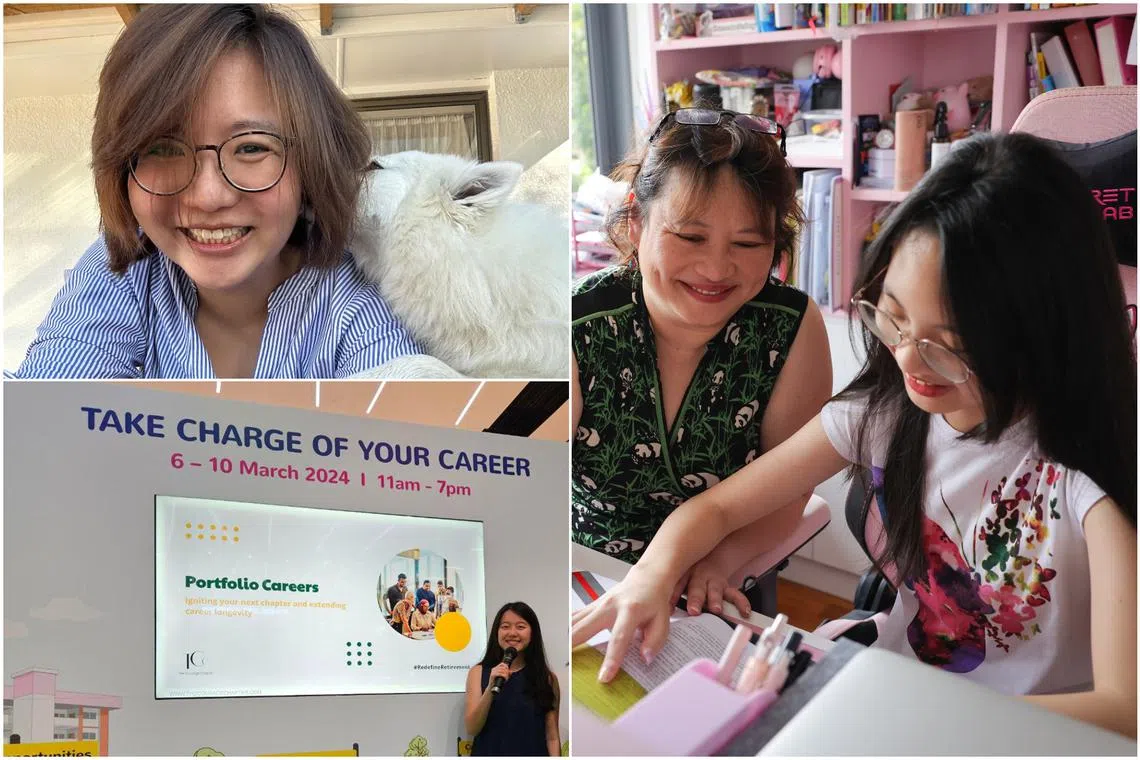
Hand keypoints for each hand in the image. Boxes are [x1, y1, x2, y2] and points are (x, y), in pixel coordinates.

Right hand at [487, 663, 511, 688]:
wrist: (491, 688)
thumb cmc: (497, 683)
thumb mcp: (502, 677)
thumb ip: (506, 674)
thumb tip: (511, 672)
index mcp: (495, 668)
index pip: (502, 664)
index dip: (506, 666)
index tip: (508, 670)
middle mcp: (494, 669)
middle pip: (502, 667)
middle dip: (507, 671)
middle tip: (508, 676)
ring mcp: (493, 672)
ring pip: (502, 670)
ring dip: (506, 674)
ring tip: (507, 678)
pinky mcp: (492, 675)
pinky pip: (499, 674)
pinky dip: (503, 676)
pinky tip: (505, 678)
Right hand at [571, 565, 673, 682]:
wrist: (646, 579)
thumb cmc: (653, 601)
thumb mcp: (663, 621)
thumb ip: (655, 641)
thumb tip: (645, 659)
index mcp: (630, 611)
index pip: (618, 639)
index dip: (611, 659)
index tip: (604, 676)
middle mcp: (610, 606)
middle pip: (586, 627)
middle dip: (573, 646)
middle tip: (566, 665)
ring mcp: (598, 604)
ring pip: (575, 621)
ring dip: (566, 638)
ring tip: (559, 655)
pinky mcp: (593, 605)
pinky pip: (575, 617)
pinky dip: (567, 628)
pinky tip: (560, 640)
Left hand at [676, 556, 751, 617]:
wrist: (711, 553)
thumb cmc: (691, 571)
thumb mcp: (679, 577)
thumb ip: (672, 593)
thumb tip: (664, 611)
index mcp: (685, 574)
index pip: (677, 584)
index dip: (672, 596)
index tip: (669, 609)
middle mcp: (700, 577)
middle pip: (697, 588)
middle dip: (695, 600)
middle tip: (693, 611)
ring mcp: (715, 582)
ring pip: (715, 591)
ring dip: (715, 600)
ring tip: (716, 610)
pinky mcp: (727, 588)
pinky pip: (735, 595)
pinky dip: (741, 603)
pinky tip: (744, 612)